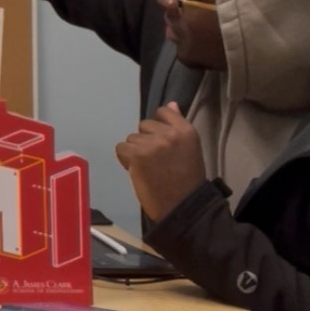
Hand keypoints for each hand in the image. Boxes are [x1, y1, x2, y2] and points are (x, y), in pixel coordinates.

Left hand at [114, 102, 207, 221]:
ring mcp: (151, 144)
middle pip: (144, 125)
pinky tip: (138, 171)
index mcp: (185, 130)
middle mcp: (168, 133)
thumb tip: (171, 104)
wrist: (182, 206)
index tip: (161, 142)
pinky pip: (121, 149)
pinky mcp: (137, 155)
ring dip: (135, 151)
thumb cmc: (186, 180)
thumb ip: (177, 125)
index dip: (157, 128)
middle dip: (146, 140)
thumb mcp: (189, 148)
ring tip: (149, 168)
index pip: (163, 112)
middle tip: (156, 160)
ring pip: (131, 138)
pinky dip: (125, 160)